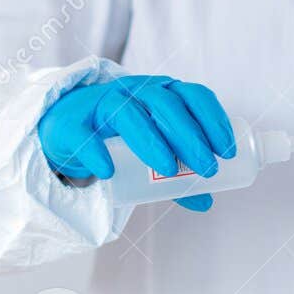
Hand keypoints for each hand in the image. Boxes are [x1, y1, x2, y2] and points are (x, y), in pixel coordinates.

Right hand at [39, 74, 235, 210]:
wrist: (66, 126)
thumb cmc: (119, 135)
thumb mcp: (152, 150)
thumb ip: (177, 174)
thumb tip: (207, 201)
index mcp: (161, 94)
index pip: (193, 96)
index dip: (214, 120)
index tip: (227, 151)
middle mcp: (135, 92)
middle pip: (167, 105)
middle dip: (191, 136)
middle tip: (207, 167)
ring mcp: (102, 104)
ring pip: (129, 114)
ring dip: (152, 141)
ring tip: (169, 170)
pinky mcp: (73, 124)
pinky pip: (84, 134)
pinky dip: (97, 151)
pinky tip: (109, 171)